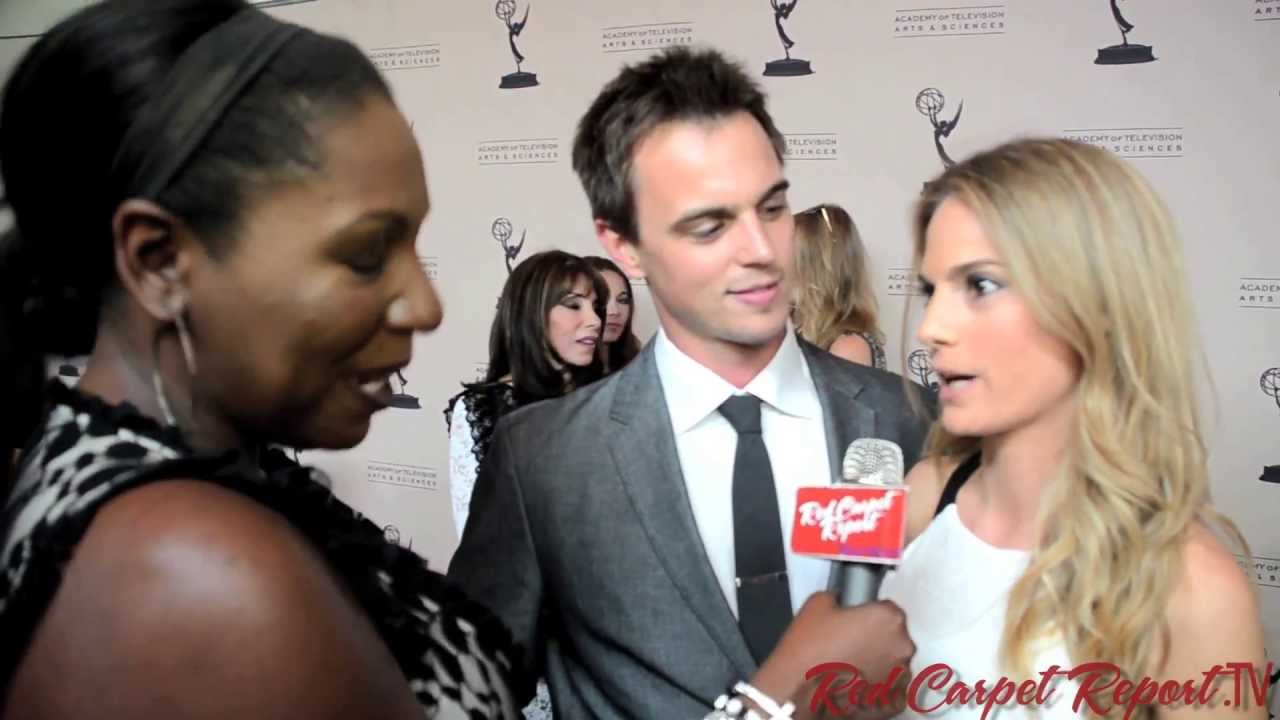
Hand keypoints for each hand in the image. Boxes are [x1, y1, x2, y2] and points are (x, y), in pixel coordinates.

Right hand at [748, 592, 913, 718]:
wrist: (800, 695)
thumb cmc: (809, 653)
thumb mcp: (817, 604)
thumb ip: (838, 597)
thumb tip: (841, 601)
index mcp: (888, 618)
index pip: (888, 609)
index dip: (870, 614)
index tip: (857, 622)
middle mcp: (902, 646)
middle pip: (894, 636)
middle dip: (876, 639)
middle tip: (850, 644)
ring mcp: (901, 676)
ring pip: (894, 663)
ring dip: (878, 662)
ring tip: (850, 667)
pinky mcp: (895, 701)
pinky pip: (892, 688)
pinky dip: (878, 685)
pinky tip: (856, 683)